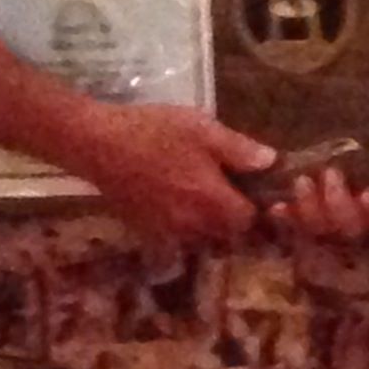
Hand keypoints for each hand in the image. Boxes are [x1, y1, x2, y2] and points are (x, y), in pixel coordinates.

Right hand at [77, 105, 273, 244]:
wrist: (97, 144)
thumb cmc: (153, 131)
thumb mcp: (202, 129)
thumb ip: (239, 150)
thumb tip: (271, 162)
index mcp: (211, 201)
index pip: (247, 220)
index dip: (253, 206)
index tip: (250, 190)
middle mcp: (192, 225)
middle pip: (225, 234)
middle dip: (231, 218)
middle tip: (228, 192)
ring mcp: (167, 232)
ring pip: (200, 239)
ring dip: (206, 225)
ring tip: (201, 198)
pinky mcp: (145, 231)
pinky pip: (173, 240)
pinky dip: (180, 228)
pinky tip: (174, 203)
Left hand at [274, 94, 368, 239]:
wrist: (355, 104)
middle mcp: (363, 212)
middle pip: (353, 229)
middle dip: (338, 208)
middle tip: (329, 175)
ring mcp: (332, 214)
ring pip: (322, 231)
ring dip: (310, 213)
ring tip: (301, 181)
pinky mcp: (304, 210)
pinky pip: (294, 226)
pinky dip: (286, 219)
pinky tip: (278, 205)